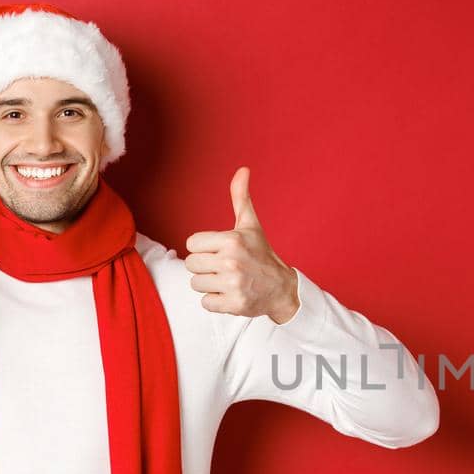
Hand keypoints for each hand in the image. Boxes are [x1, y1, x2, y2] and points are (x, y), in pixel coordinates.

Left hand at [184, 166, 299, 323]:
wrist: (282, 288)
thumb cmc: (261, 255)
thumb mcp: (250, 225)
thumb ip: (240, 198)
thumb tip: (242, 169)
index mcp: (232, 240)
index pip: (191, 244)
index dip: (203, 248)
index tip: (220, 252)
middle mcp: (232, 261)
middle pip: (191, 264)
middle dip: (205, 267)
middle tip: (225, 268)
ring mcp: (233, 284)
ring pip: (196, 284)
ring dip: (209, 284)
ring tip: (227, 281)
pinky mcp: (234, 304)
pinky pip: (206, 302)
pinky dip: (216, 301)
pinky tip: (230, 294)